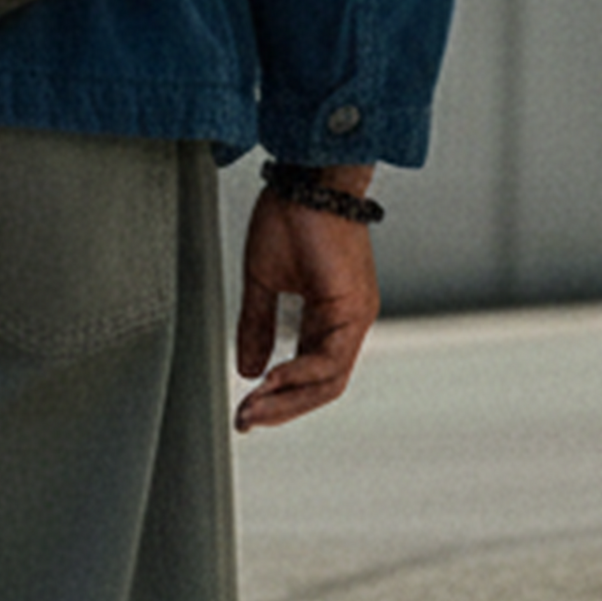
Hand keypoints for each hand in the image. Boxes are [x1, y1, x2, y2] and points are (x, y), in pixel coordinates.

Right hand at [235, 176, 378, 429]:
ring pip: (329, 380)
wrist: (308, 179)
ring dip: (289, 400)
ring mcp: (355, 315)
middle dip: (282, 409)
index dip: (280, 398)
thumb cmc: (290, 216)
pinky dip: (300, 375)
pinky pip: (330, 358)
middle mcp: (350, 321)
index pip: (312, 374)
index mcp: (332, 316)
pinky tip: (271, 380)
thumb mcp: (264, 281)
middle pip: (323, 387)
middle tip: (246, 421)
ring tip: (253, 408)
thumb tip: (249, 369)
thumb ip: (258, 327)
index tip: (246, 408)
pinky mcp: (352, 306)